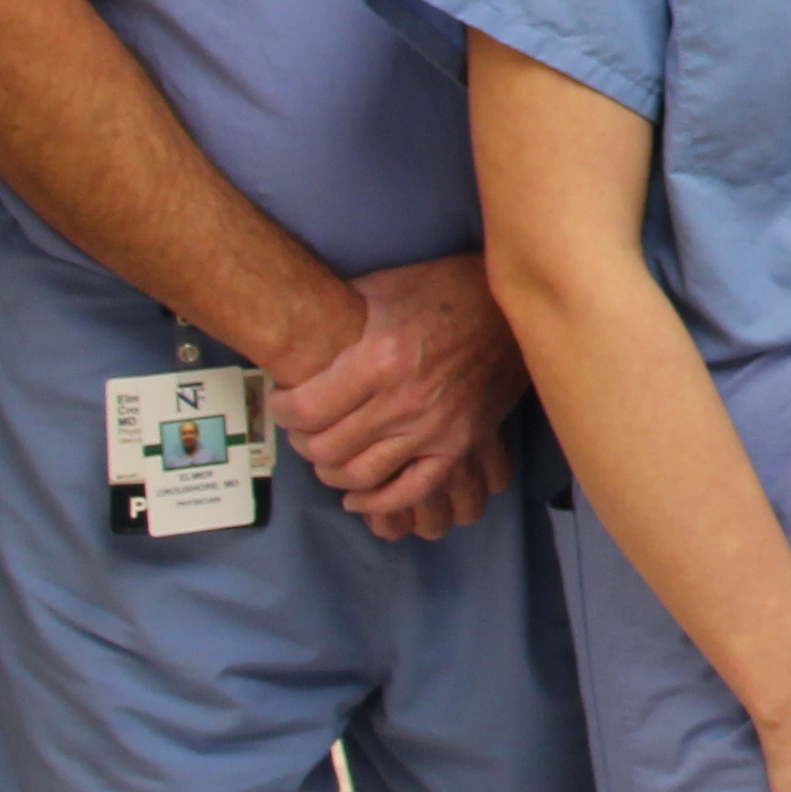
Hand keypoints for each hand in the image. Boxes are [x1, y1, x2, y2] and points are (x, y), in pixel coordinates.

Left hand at [280, 254, 525, 537]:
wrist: (508, 303)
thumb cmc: (441, 290)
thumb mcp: (381, 289)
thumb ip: (339, 315)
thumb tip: (295, 330)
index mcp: (378, 360)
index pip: (306, 409)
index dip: (282, 409)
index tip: (283, 402)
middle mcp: (403, 401)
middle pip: (327, 447)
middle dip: (303, 442)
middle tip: (301, 430)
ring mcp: (435, 428)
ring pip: (362, 475)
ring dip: (333, 473)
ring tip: (327, 458)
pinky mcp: (461, 444)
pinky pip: (414, 490)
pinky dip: (381, 502)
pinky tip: (359, 497)